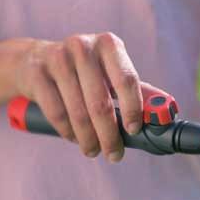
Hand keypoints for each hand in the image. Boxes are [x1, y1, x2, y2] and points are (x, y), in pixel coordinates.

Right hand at [14, 31, 162, 162]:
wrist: (33, 60)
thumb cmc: (84, 71)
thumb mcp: (110, 71)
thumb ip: (138, 90)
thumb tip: (166, 110)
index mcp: (109, 45)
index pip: (127, 80)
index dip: (133, 109)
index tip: (134, 131)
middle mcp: (84, 47)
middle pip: (101, 102)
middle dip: (109, 135)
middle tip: (114, 154)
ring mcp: (57, 58)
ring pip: (78, 111)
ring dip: (88, 138)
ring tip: (94, 151)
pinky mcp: (36, 73)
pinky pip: (56, 112)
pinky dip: (67, 132)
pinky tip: (75, 139)